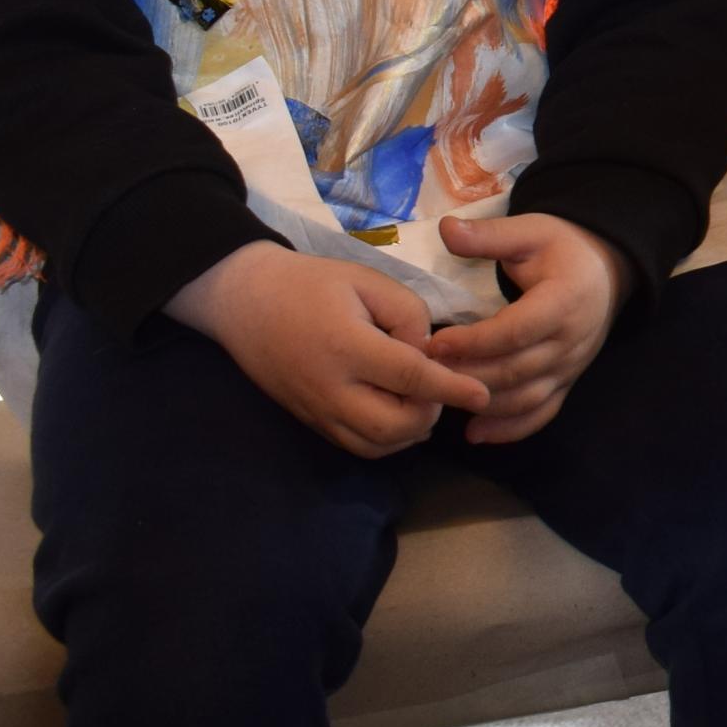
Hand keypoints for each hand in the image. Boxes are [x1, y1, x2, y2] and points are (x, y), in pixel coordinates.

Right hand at [167, 240, 487, 458]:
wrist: (243, 300)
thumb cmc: (310, 283)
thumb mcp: (366, 280)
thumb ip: (408, 314)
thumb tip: (428, 353)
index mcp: (346, 347)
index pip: (410, 377)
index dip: (452, 388)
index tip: (483, 395)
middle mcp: (330, 389)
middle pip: (395, 425)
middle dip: (430, 412)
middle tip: (440, 384)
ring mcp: (317, 411)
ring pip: (378, 446)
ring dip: (410, 430)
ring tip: (421, 397)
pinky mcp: (310, 421)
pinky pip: (357, 446)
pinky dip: (387, 439)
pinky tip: (399, 411)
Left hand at [430, 213, 625, 444]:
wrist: (606, 268)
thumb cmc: (563, 248)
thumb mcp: (530, 231)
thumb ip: (489, 236)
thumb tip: (445, 228)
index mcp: (564, 301)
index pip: (515, 331)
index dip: (473, 342)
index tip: (433, 343)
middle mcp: (571, 341)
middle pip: (515, 371)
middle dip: (467, 375)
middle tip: (423, 373)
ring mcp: (572, 366)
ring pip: (524, 397)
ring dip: (482, 403)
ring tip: (441, 398)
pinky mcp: (568, 382)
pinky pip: (541, 413)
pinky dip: (509, 429)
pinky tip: (475, 434)